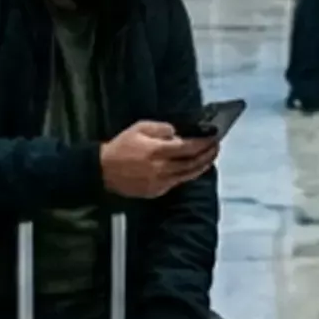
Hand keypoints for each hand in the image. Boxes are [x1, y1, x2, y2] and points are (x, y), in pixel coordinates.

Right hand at [100, 120, 220, 199]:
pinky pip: (177, 182)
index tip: (214, 138)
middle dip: (207, 154)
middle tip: (216, 147)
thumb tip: (178, 133)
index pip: (188, 147)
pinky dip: (188, 175)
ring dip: (202, 166)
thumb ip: (162, 129)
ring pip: (188, 175)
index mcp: (157, 151)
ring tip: (210, 158)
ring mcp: (159, 182)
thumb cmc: (121, 146)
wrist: (102, 170)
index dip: (203, 143)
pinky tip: (193, 168)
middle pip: (192, 163)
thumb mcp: (139, 128)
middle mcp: (161, 168)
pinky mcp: (156, 191)